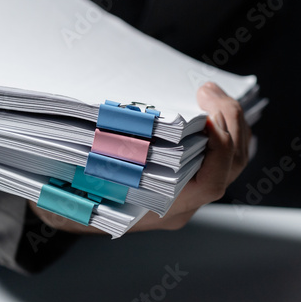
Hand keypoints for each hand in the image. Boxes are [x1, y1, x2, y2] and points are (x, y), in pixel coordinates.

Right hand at [29, 82, 250, 232]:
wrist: (68, 211)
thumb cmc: (70, 194)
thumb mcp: (74, 176)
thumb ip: (93, 155)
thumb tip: (99, 121)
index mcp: (161, 208)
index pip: (210, 184)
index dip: (218, 150)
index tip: (207, 118)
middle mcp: (180, 206)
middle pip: (230, 168)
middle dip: (228, 123)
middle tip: (206, 90)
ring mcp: (188, 195)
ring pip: (232, 163)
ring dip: (230, 124)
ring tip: (211, 94)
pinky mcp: (188, 181)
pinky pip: (222, 159)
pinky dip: (223, 132)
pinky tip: (212, 109)